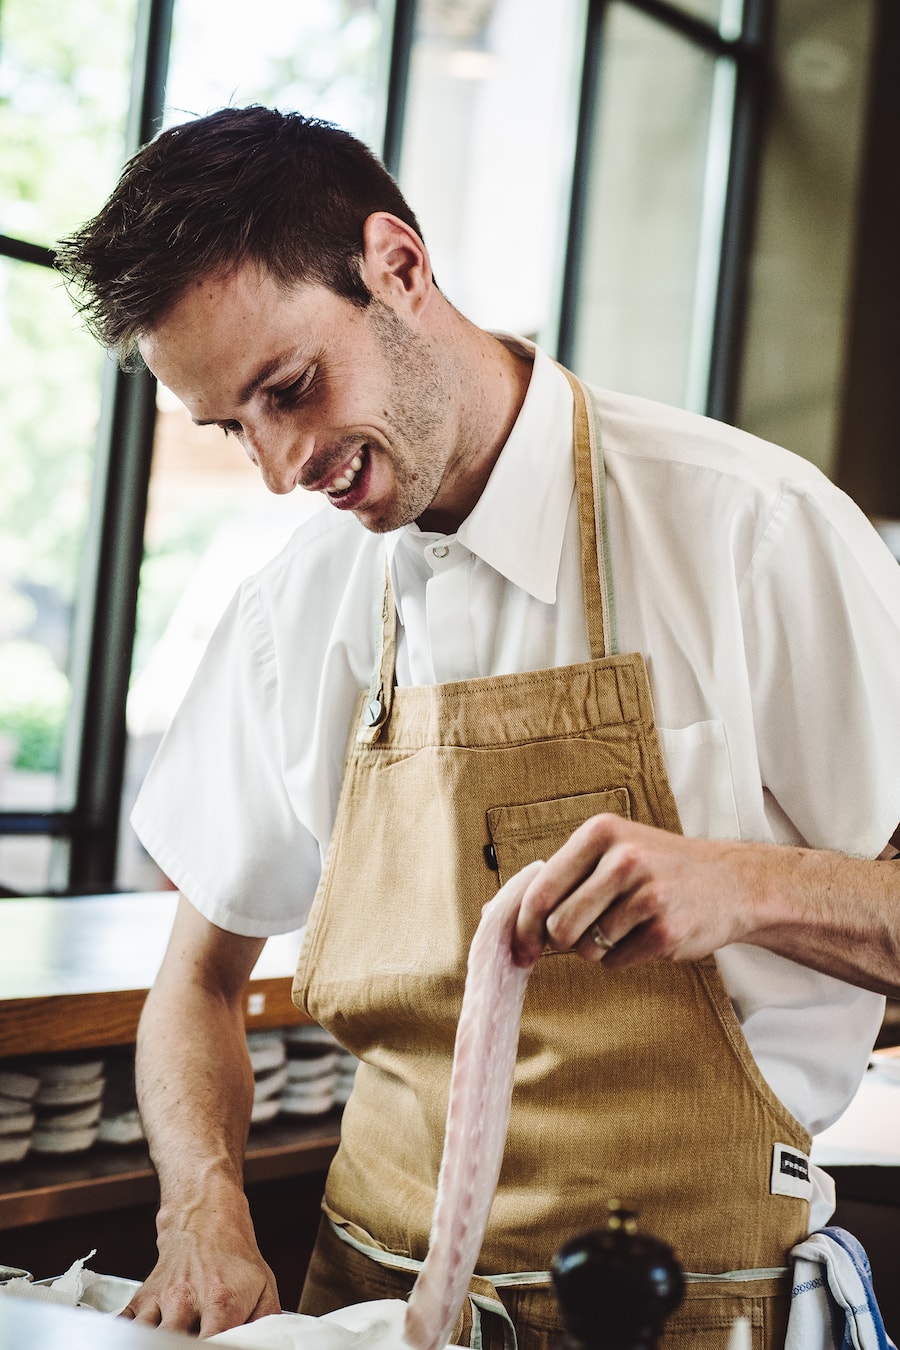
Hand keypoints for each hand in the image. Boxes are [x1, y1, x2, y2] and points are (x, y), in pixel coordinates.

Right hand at [121, 1222, 280, 1336]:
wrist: (206, 1218)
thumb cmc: (235, 1258)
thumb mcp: (264, 1286)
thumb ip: (267, 1322)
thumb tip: (268, 1344)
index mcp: (220, 1301)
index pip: (211, 1344)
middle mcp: (186, 1300)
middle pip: (171, 1342)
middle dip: (179, 1349)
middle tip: (187, 1347)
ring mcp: (161, 1299)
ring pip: (143, 1337)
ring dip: (152, 1343)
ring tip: (164, 1344)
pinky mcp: (142, 1298)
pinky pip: (123, 1325)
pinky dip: (125, 1337)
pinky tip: (134, 1340)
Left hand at [511, 814, 765, 967]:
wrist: (731, 882)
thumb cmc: (658, 867)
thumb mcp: (612, 851)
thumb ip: (563, 876)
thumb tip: (499, 914)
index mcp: (601, 832)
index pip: (541, 889)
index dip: (522, 927)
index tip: (520, 949)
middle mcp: (624, 858)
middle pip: (560, 927)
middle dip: (565, 940)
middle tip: (587, 933)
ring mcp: (648, 894)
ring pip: (587, 948)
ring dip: (598, 948)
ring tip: (626, 925)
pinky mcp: (666, 930)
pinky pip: (617, 962)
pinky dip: (624, 957)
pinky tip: (647, 935)